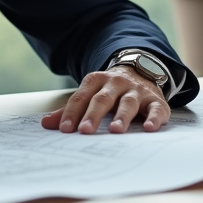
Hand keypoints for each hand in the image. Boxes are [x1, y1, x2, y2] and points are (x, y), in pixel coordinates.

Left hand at [40, 66, 169, 134]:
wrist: (141, 71)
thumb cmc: (110, 91)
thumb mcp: (90, 95)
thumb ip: (71, 109)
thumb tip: (46, 123)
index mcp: (96, 81)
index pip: (81, 97)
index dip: (72, 113)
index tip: (64, 129)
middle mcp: (116, 83)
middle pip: (102, 99)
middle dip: (93, 115)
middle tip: (84, 130)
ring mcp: (136, 91)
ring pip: (128, 102)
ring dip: (122, 116)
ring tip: (115, 130)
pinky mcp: (155, 100)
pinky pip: (156, 108)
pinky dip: (154, 118)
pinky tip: (148, 128)